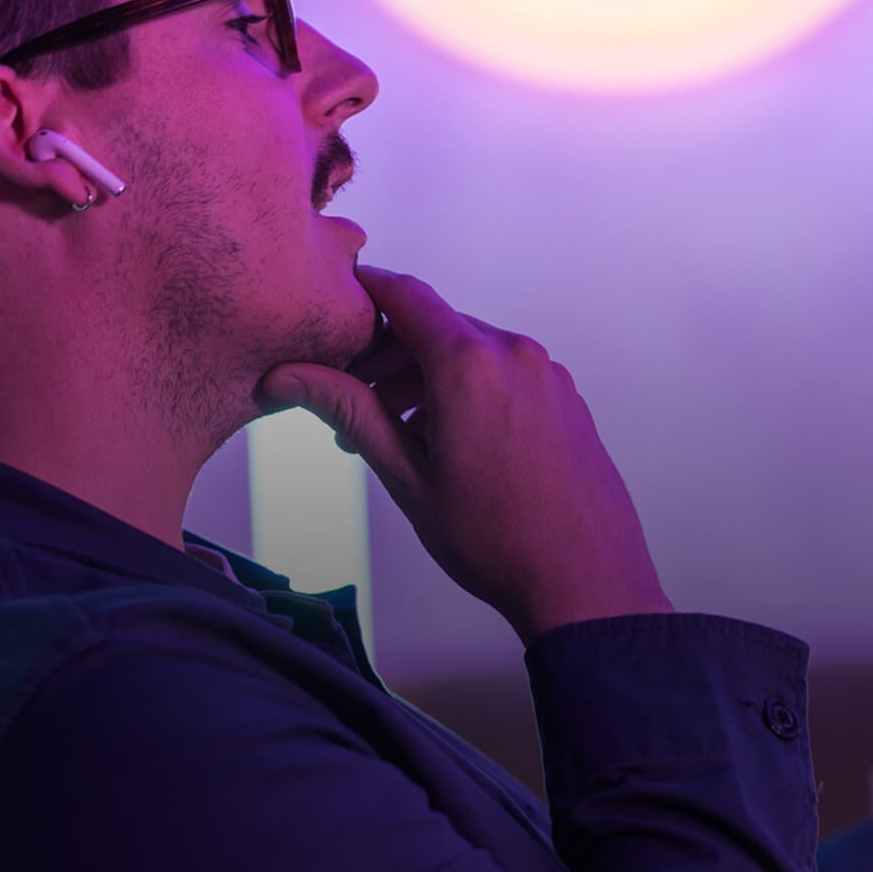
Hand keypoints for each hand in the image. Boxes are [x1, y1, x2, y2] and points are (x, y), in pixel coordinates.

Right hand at [261, 265, 668, 638]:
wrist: (584, 580)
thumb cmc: (495, 537)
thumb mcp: (406, 475)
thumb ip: (349, 412)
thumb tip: (288, 377)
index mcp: (470, 364)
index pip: (406, 296)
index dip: (365, 291)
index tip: (337, 302)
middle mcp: (515, 354)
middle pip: (437, 327)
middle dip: (389, 355)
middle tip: (351, 399)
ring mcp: (548, 375)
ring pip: (472, 353)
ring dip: (428, 377)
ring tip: (396, 435)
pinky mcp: (566, 399)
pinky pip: (506, 375)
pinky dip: (469, 390)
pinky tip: (449, 442)